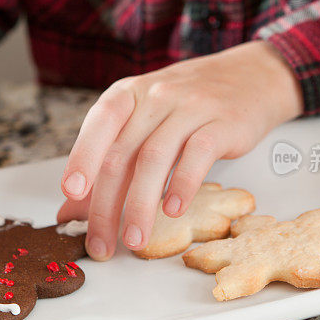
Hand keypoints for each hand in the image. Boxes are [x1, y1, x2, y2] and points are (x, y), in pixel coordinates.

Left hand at [57, 40, 302, 259]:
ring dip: (140, 206)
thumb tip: (70, 212)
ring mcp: (189, 108)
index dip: (82, 156)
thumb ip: (110, 160)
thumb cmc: (187, 106)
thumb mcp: (145, 121)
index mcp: (128, 95)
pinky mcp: (222, 124)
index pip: (99, 123)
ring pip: (155, 158)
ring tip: (134, 240)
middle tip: (100, 243)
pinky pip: (197, 155)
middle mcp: (154, 97)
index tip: (70, 192)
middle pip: (123, 154)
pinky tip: (174, 210)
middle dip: (106, 205)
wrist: (250, 76)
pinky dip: (183, 185)